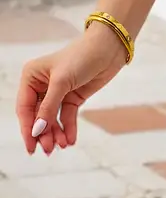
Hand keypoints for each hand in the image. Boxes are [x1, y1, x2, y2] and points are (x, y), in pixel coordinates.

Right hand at [16, 24, 127, 155]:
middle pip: (38, 116)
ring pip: (52, 119)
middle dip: (43, 133)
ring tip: (62, 145)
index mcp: (32, 76)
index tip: (31, 147)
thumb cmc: (82, 56)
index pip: (25, 108)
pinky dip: (68, 128)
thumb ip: (48, 108)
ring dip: (55, 133)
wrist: (109, 47)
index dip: (27, 129)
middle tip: (49, 149)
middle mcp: (42, 84)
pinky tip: (70, 140)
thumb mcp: (61, 82)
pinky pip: (67, 116)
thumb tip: (37, 131)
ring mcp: (58, 91)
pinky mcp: (73, 96)